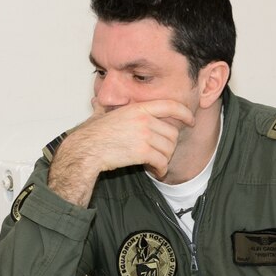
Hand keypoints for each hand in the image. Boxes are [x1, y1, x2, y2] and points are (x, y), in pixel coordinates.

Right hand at [47, 99, 195, 206]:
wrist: (86, 150)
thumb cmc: (90, 134)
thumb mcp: (100, 114)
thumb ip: (104, 107)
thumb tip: (97, 103)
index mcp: (138, 108)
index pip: (170, 106)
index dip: (184, 113)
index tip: (190, 120)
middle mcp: (144, 120)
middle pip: (172, 132)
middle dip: (170, 145)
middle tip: (163, 153)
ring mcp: (144, 136)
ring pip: (168, 149)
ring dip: (165, 159)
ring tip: (157, 164)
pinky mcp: (142, 152)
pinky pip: (161, 162)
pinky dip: (161, 169)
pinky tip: (156, 172)